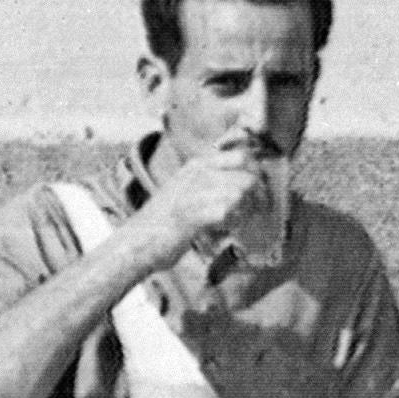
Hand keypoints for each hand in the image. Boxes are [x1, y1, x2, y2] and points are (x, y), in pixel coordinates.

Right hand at [137, 149, 271, 268]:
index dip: (258, 173)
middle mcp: (197, 174)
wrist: (137, 241)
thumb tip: (252, 181)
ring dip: (245, 211)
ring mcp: (193, 192)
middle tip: (254, 211)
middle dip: (258, 197)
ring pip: (240, 193)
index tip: (260, 190)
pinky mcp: (191, 215)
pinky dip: (232, 223)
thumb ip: (216, 180)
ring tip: (236, 221)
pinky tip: (225, 229)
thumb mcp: (190, 188)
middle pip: (247, 177)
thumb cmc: (167, 219)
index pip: (243, 156)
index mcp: (198, 165)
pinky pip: (228, 212)